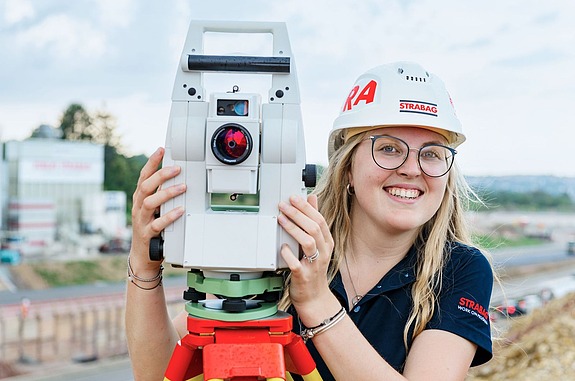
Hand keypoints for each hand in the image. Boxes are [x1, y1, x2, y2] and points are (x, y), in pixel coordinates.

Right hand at [130, 147, 185, 272]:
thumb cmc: (151, 227)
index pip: (143, 176)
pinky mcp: (147, 234)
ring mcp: (142, 221)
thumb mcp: (154, 208)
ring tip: (182, 187)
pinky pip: (158, 224)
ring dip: (167, 193)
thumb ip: (161, 193)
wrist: (143, 255)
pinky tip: (180, 210)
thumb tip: (175, 176)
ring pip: (150, 203)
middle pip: (145, 186)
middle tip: (177, 168)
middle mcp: (139, 207)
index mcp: (140, 198)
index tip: (161, 150)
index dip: (151, 162)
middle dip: (160, 175)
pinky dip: (170, 216)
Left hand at [278, 194, 334, 313]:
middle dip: (298, 214)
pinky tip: (282, 246)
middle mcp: (323, 253)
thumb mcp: (318, 245)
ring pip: (307, 242)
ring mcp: (314, 265)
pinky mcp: (303, 276)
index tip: (294, 198)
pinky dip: (288, 253)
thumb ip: (315, 221)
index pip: (320, 220)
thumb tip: (312, 199)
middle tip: (284, 205)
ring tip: (281, 219)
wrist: (314, 298)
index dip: (306, 207)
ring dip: (293, 229)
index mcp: (327, 243)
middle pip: (314, 228)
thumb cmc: (314, 270)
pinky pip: (296, 263)